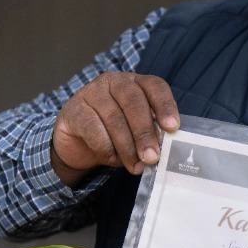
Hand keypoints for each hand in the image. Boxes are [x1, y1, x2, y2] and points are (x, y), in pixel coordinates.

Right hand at [50, 72, 179, 182]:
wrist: (78, 142)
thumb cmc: (114, 134)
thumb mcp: (136, 132)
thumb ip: (150, 135)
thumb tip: (161, 152)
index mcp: (136, 83)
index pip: (155, 86)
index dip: (165, 106)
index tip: (173, 127)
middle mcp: (114, 82)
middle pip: (134, 102)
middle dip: (145, 132)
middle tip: (152, 157)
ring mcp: (92, 92)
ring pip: (114, 118)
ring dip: (127, 146)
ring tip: (135, 166)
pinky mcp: (74, 110)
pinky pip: (93, 129)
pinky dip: (105, 147)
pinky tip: (111, 159)